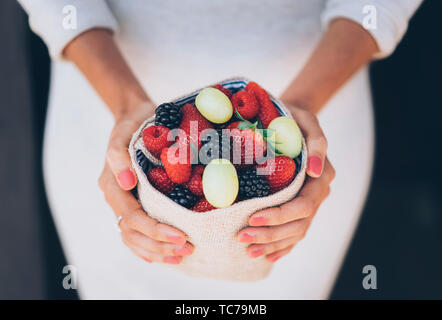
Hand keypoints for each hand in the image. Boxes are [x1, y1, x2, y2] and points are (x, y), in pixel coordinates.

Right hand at [98, 102, 193, 263]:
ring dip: (157, 250)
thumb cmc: (133, 126)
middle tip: (188, 249)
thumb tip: (127, 182)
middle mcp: (117, 198)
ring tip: (182, 256)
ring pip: (134, 237)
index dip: (155, 230)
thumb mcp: (124, 134)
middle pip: (133, 233)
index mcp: (112, 186)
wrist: (134, 119)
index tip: (181, 236)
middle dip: (159, 245)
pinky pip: (137, 232)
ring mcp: (124, 203)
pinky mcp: (134, 203)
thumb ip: (119, 156)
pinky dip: (150, 247)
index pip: (132, 217)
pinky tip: (164, 257)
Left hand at [237, 105, 334, 261]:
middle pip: (298, 224)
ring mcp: (311, 202)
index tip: (252, 217)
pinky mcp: (301, 206)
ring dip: (272, 244)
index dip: (279, 215)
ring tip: (248, 252)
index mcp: (321, 177)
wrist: (297, 121)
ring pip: (295, 232)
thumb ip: (317, 145)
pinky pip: (294, 231)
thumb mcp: (307, 123)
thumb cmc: (297, 120)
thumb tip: (316, 171)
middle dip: (270, 234)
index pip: (302, 205)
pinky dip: (282, 246)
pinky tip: (266, 255)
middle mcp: (318, 193)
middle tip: (242, 238)